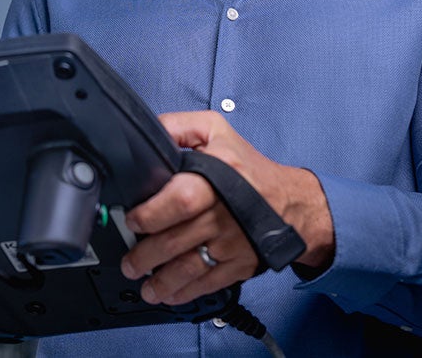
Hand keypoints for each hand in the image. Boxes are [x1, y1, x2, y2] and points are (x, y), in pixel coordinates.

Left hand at [120, 111, 334, 306]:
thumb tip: (147, 135)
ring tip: (144, 284)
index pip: (180, 200)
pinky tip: (168, 294)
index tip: (132, 221)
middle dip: (146, 255)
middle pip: (177, 240)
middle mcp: (224, 213)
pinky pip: (209, 282)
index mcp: (217, 176)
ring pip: (190, 267)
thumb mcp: (214, 130)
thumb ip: (177, 127)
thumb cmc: (247, 166)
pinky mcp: (240, 264)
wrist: (292, 201)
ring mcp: (232, 242)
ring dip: (162, 280)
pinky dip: (186, 292)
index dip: (151, 213)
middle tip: (128, 262)